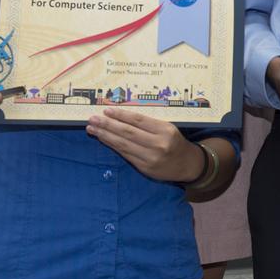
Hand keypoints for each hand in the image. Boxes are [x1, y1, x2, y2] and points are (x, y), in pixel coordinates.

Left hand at [86, 108, 201, 181]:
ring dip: (106, 136)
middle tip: (93, 119)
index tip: (106, 110)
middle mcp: (158, 144)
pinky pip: (126, 154)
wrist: (187, 164)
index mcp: (165, 130)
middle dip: (108, 125)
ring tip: (93, 129)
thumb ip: (148, 124)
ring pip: (124, 144)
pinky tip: (104, 139)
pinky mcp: (145, 168)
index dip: (120, 115)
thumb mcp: (167, 128)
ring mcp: (151, 157)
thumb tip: (121, 116)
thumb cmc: (175, 142)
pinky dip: (113, 146)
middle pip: (128, 132)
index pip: (138, 120)